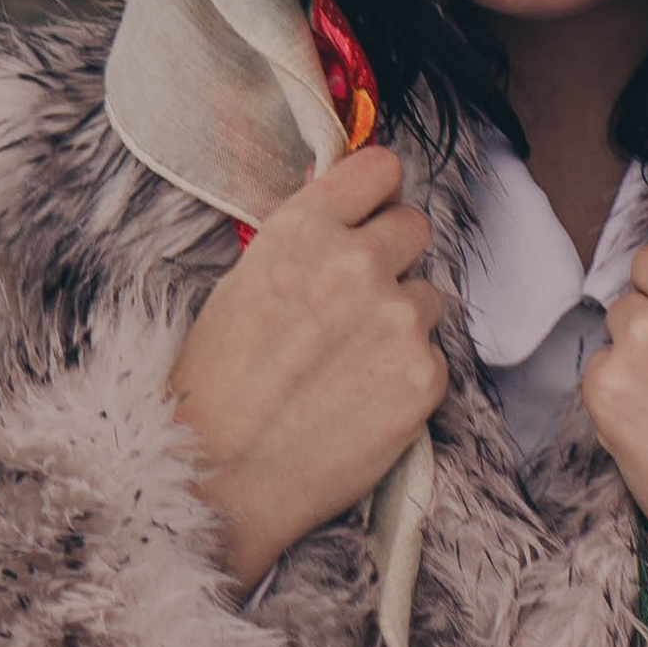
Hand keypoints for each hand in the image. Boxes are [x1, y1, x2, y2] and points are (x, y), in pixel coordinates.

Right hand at [166, 146, 445, 597]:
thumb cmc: (214, 384)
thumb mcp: (243, 283)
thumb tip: (343, 204)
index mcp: (305, 230)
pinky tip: (360, 402)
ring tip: (347, 365)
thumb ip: (303, 241)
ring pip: (426, 296)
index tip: (369, 214)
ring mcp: (398, 319)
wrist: (216, 477)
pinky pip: (433, 356)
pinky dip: (406, 376)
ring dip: (400, 321)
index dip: (375, 195)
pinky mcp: (426, 376)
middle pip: (415, 226)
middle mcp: (359, 263)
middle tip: (354, 303)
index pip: (380, 169)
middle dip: (391, 257)